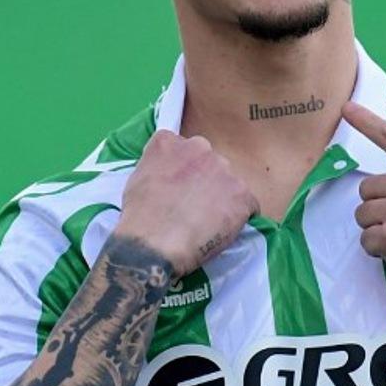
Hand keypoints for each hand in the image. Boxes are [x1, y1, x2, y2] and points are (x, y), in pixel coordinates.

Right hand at [115, 130, 258, 276]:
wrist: (154, 243)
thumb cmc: (139, 216)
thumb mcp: (137, 178)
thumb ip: (157, 166)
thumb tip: (168, 173)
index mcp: (170, 142)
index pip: (183, 148)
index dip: (184, 171)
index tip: (180, 188)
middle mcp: (200, 148)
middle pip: (210, 163)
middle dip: (206, 181)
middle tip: (195, 207)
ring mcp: (224, 170)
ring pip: (230, 183)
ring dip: (224, 199)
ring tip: (209, 223)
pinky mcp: (242, 194)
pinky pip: (248, 204)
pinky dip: (240, 216)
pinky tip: (224, 230)